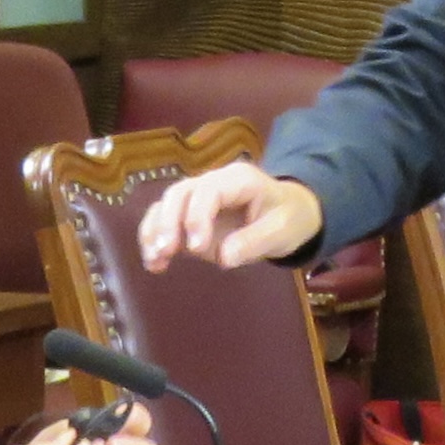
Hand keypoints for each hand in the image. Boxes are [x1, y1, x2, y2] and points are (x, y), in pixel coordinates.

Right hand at [139, 160, 324, 271]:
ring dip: (155, 231)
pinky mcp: (190, 215)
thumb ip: (255, 242)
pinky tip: (154, 264)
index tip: (196, 249)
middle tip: (166, 252)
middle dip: (168, 221)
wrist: (289, 213)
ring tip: (154, 261)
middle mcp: (213, 182)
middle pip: (180, 193)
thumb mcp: (282, 231)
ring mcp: (198, 198)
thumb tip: (223, 257)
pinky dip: (154, 239)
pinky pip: (164, 220)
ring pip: (165, 204)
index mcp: (239, 180)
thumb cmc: (288, 218)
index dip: (197, 217)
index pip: (209, 191)